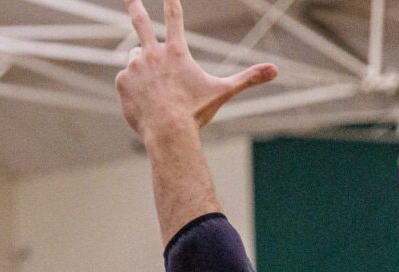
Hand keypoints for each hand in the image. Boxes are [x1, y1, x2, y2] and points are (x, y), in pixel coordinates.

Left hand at [115, 0, 276, 140]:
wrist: (168, 132)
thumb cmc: (195, 113)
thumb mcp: (222, 92)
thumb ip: (247, 79)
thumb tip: (276, 70)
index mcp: (176, 52)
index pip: (174, 18)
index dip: (170, 1)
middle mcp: (153, 53)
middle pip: (141, 24)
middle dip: (135, 7)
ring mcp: (135, 66)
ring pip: (136, 61)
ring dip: (143, 70)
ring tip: (156, 91)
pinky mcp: (122, 81)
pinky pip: (126, 81)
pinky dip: (133, 89)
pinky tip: (144, 102)